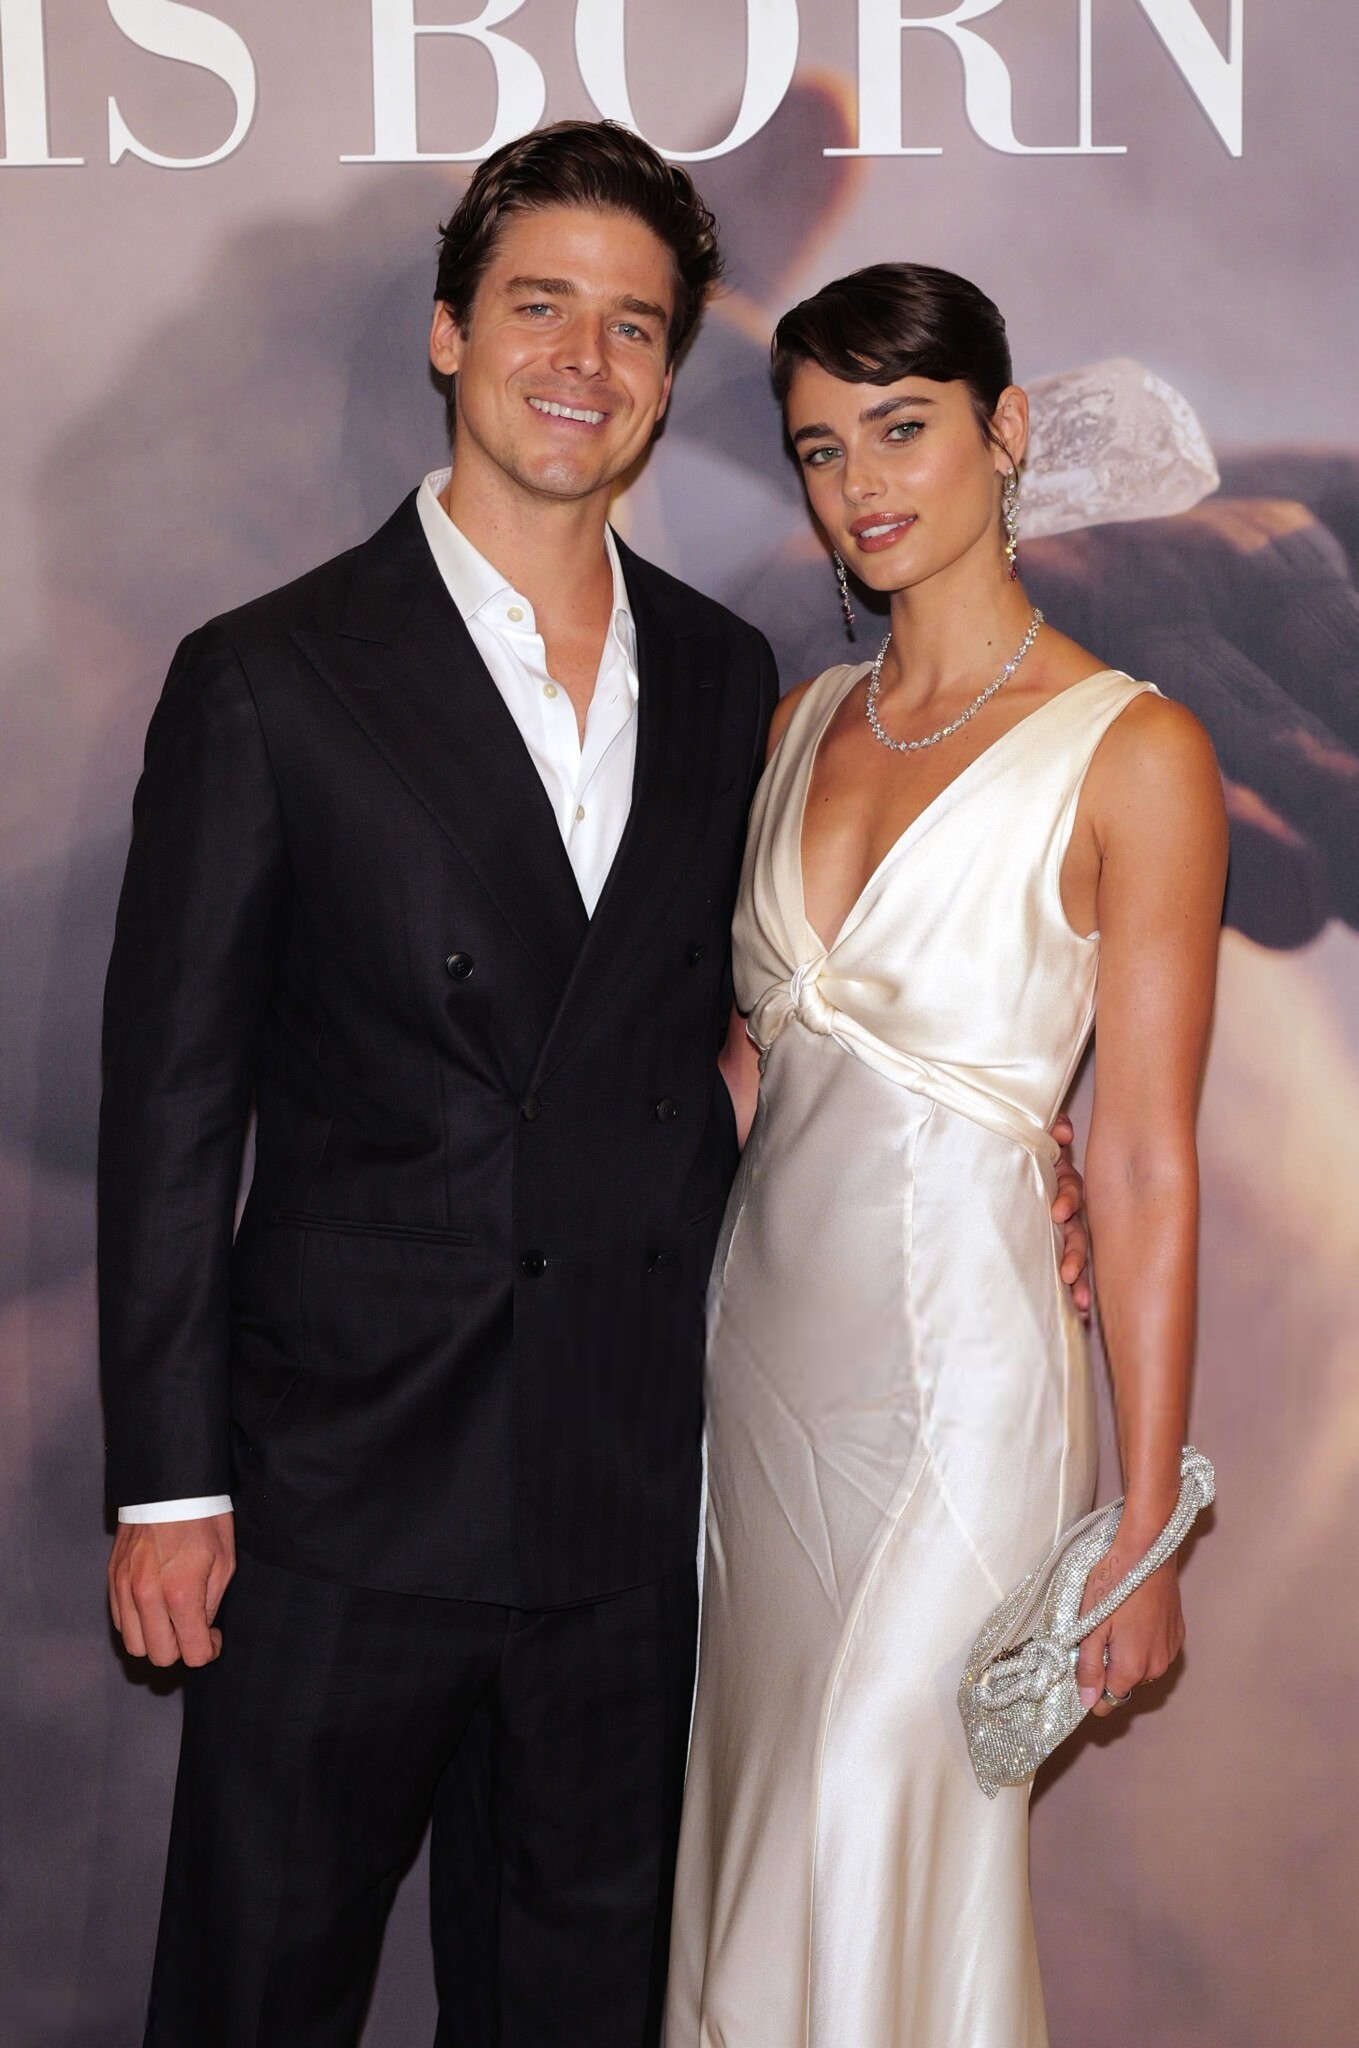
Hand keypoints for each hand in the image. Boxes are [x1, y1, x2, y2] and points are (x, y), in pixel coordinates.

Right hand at [107, 1513, 235, 1668]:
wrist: (169, 1486)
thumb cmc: (203, 1519)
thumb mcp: (224, 1561)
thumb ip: (211, 1604)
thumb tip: (201, 1630)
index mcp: (181, 1592)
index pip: (191, 1653)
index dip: (208, 1651)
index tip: (213, 1639)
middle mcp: (147, 1595)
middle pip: (159, 1656)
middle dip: (181, 1650)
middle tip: (194, 1629)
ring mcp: (125, 1588)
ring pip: (134, 1645)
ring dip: (156, 1640)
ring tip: (172, 1620)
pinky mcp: (112, 1579)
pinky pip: (120, 1622)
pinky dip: (138, 1623)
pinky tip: (155, 1606)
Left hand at [1049, 1113, 1090, 1317]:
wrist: (1024, 1156)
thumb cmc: (1032, 1149)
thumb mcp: (1041, 1136)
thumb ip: (1053, 1129)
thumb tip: (1063, 1131)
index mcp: (1062, 1183)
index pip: (1068, 1192)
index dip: (1065, 1200)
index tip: (1057, 1213)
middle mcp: (1068, 1209)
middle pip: (1077, 1233)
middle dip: (1075, 1255)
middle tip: (1068, 1275)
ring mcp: (1066, 1229)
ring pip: (1077, 1255)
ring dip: (1080, 1279)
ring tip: (1080, 1304)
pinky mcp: (1056, 1246)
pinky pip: (1070, 1269)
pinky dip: (1076, 1289)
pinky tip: (1080, 1315)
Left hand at [1075, 1527, 1184, 1717]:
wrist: (1147, 1551)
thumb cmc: (1114, 1584)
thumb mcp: (1090, 1625)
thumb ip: (1088, 1667)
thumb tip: (1088, 1703)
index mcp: (1133, 1668)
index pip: (1109, 1701)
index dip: (1092, 1690)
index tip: (1083, 1668)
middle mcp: (1157, 1666)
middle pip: (1125, 1683)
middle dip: (1109, 1668)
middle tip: (1096, 1636)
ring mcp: (1171, 1651)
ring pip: (1141, 1668)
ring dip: (1127, 1656)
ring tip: (1115, 1624)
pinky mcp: (1178, 1634)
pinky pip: (1156, 1651)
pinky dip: (1143, 1643)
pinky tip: (1134, 1619)